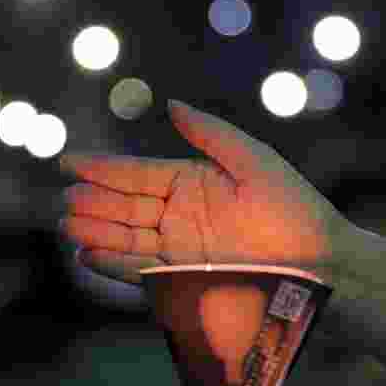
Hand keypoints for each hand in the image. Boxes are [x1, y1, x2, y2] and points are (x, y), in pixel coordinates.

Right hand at [56, 100, 350, 285]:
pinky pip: (142, 271)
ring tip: (67, 226)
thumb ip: (210, 134)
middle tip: (64, 200)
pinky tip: (89, 256)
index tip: (67, 162)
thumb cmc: (294, 207)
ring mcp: (179, 249)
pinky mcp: (184, 280)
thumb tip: (171, 104)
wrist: (321, 262)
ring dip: (95, 233)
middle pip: (124, 207)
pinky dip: (115, 265)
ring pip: (126, 238)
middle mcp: (178, 215)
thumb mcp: (253, 161)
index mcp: (190, 182)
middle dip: (91, 203)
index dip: (101, 168)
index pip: (136, 173)